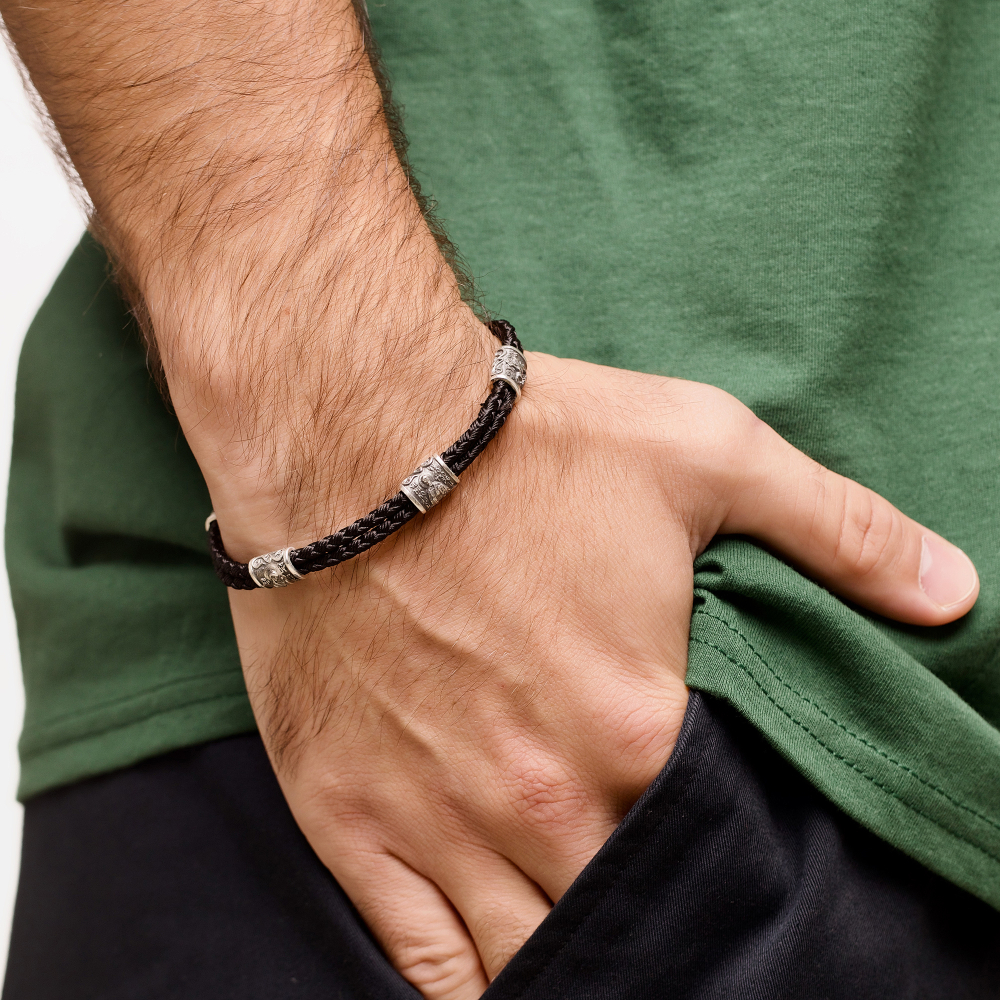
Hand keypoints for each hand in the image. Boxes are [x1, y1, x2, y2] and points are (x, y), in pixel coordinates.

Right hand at [229, 351, 977, 999]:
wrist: (352, 436)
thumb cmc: (524, 445)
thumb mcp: (705, 452)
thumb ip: (840, 530)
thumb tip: (955, 594)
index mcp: (638, 728)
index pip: (718, 852)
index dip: (731, 861)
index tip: (727, 855)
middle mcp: (544, 797)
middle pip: (625, 918)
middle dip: (652, 920)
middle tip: (659, 905)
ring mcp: (439, 819)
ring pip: (526, 960)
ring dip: (568, 963)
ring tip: (592, 946)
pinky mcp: (351, 814)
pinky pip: (418, 958)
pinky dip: (463, 990)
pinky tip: (495, 979)